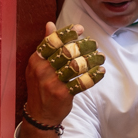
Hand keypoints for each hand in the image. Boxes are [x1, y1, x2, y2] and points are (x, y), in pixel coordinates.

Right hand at [21, 22, 104, 137]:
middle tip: (94, 44)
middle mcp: (42, 70)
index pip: (52, 42)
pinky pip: (83, 82)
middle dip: (84, 46)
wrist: (40, 114)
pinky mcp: (63, 94)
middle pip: (67, 52)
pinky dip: (94, 76)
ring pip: (77, 66)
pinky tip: (101, 71)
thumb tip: (50, 24)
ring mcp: (52, 83)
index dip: (67, 34)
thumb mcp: (38, 65)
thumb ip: (46, 44)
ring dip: (92, 60)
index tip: (80, 29)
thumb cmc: (41, 85)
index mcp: (36, 60)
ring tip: (100, 57)